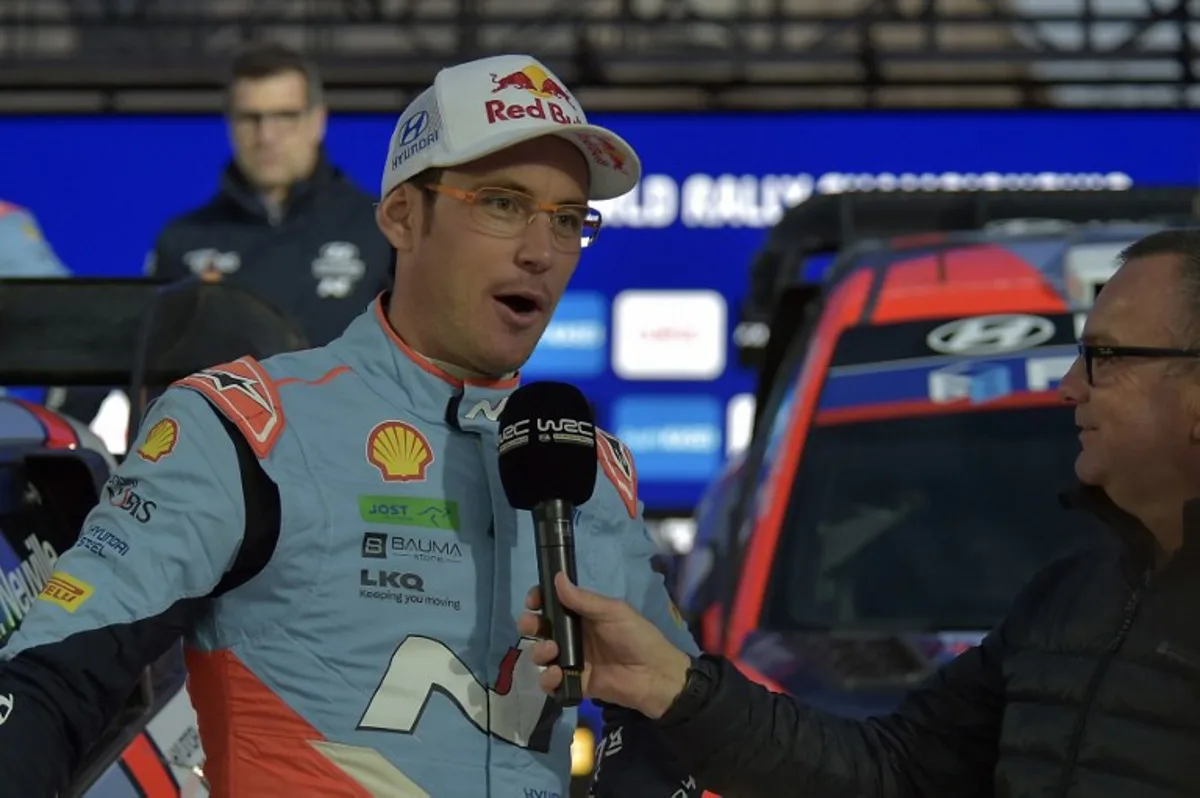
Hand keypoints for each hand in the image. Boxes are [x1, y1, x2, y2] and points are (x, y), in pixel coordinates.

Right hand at [517, 572, 691, 718]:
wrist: (654, 675)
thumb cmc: (636, 636)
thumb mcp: (612, 612)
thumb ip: (583, 599)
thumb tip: (557, 577)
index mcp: (582, 615)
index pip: (553, 604)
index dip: (539, 601)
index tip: (533, 601)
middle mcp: (573, 636)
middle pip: (541, 628)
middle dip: (530, 624)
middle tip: (532, 625)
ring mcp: (572, 660)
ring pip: (542, 654)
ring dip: (539, 651)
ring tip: (552, 651)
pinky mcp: (574, 683)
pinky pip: (551, 682)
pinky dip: (547, 679)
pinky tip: (556, 674)